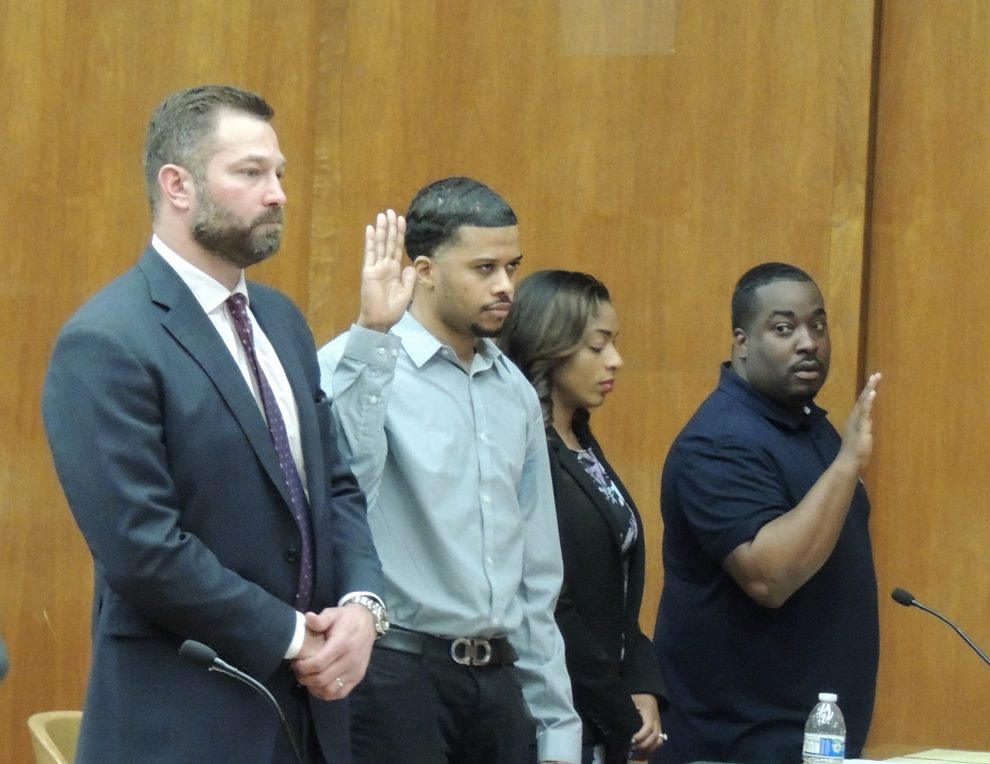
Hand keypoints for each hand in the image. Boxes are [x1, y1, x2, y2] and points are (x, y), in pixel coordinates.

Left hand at [290, 604, 376, 699]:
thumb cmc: (347, 618)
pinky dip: (326, 693)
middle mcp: (350, 660)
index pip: (319, 663)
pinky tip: (319, 685)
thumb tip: (308, 618)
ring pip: (330, 690)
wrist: (369, 622)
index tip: (295, 662)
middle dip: (305, 678)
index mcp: (342, 643)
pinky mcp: (358, 677)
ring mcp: (355, 671)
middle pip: (322, 679)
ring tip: (308, 678)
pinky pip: (340, 693)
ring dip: (314, 687)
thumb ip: (321, 619)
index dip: (303, 667)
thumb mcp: (334, 613)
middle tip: (298, 671)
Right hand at [356, 209, 414, 332]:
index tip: (402, 220)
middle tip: (391, 211)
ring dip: (382, 229)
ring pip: (380, 244)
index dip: (400, 234)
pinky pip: (370, 253)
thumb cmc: (392, 310)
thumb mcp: (406, 293)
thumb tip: (410, 266)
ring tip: (383, 214)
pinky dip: (371, 241)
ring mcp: (376, 267)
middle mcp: (385, 266)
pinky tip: (371, 229)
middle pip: (389, 242)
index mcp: (394, 271)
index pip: (397, 248)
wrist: (380, 320)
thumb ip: (409, 279)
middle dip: (391, 227)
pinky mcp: (369, 271)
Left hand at [629, 693, 664, 758]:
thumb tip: (616, 718)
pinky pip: (659, 742)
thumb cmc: (638, 697)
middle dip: (644, 744)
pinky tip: (643, 751)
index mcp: (649, 712)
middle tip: (632, 747)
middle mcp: (657, 720)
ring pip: (658, 741)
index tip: (631, 740)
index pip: (649, 727)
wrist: (648, 694)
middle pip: (655, 736)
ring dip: (648, 748)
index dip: (641, 735)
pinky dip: (652, 748)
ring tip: (637, 751)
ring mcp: (659, 725)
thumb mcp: (631, 700)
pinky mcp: (659, 730)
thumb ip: (626, 710)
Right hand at [838, 372, 880, 470]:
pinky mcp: (861, 426)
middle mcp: (854, 418)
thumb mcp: (862, 437)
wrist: (849, 462)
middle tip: (876, 374)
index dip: (867, 392)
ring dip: (869, 389)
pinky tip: (872, 392)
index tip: (873, 382)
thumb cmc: (855, 453)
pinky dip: (868, 401)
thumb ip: (865, 427)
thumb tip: (869, 420)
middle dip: (869, 386)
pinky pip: (865, 411)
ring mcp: (857, 421)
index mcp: (855, 420)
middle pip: (862, 399)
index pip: (862, 403)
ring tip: (875, 378)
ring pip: (863, 402)